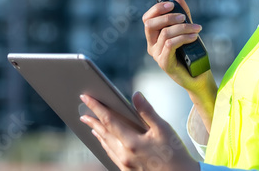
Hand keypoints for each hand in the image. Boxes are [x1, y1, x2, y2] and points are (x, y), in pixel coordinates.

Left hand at [80, 91, 198, 170]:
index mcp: (132, 142)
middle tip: (83, 112)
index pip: (108, 120)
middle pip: (103, 134)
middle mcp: (125, 155)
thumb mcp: (164, 129)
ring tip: (91, 124)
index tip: (85, 97)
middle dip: (92, 121)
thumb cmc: (175, 153)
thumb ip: (147, 111)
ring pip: (106, 146)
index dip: (96, 107)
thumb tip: (135, 95)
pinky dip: (105, 145)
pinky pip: (112, 155)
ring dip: (97, 133)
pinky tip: (105, 141)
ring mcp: (125, 165)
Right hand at [142, 0, 207, 91]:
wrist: (199, 76)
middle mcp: (152, 46)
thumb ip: (182, 13)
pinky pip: (171, 44)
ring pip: (165, 34)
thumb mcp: (187, 29)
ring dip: (183, 28)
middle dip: (168, 17)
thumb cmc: (191, 53)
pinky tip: (194, 37)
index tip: (171, 4)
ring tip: (197, 29)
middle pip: (150, 24)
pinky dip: (183, 38)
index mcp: (154, 37)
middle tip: (184, 17)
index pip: (147, 19)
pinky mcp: (164, 63)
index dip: (157, 9)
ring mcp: (157, 55)